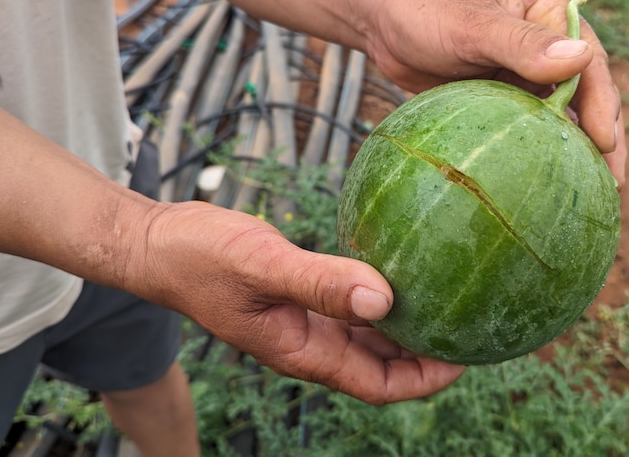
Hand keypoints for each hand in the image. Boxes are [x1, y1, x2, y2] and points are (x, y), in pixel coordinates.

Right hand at [130, 201, 465, 404]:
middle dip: (424, 355)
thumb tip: (383, 301)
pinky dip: (374, 295)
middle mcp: (307, 342)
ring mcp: (301, 320)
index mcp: (301, 351)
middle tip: (468, 327)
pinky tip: (394, 271)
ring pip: (366, 335)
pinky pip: (347, 303)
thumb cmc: (200, 258)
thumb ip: (320, 284)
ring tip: (445, 302)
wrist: (160, 245)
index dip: (424, 378)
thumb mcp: (262, 266)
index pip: (377, 384)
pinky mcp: (296, 294)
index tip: (465, 355)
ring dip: (403, 326)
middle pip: (379, 365)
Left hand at [363, 0, 625, 188]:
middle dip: (601, 136)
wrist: (379, 21)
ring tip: (591, 194)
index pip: (589, 62)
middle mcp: (545, 40)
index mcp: (549, 10)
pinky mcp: (503, 94)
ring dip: (575, 148)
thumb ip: (520, 44)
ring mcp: (525, 70)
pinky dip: (540, 150)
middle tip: (612, 186)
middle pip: (586, 92)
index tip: (606, 146)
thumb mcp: (470, 25)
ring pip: (560, 114)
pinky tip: (547, 182)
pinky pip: (528, 126)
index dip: (602, 105)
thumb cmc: (423, 11)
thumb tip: (580, 59)